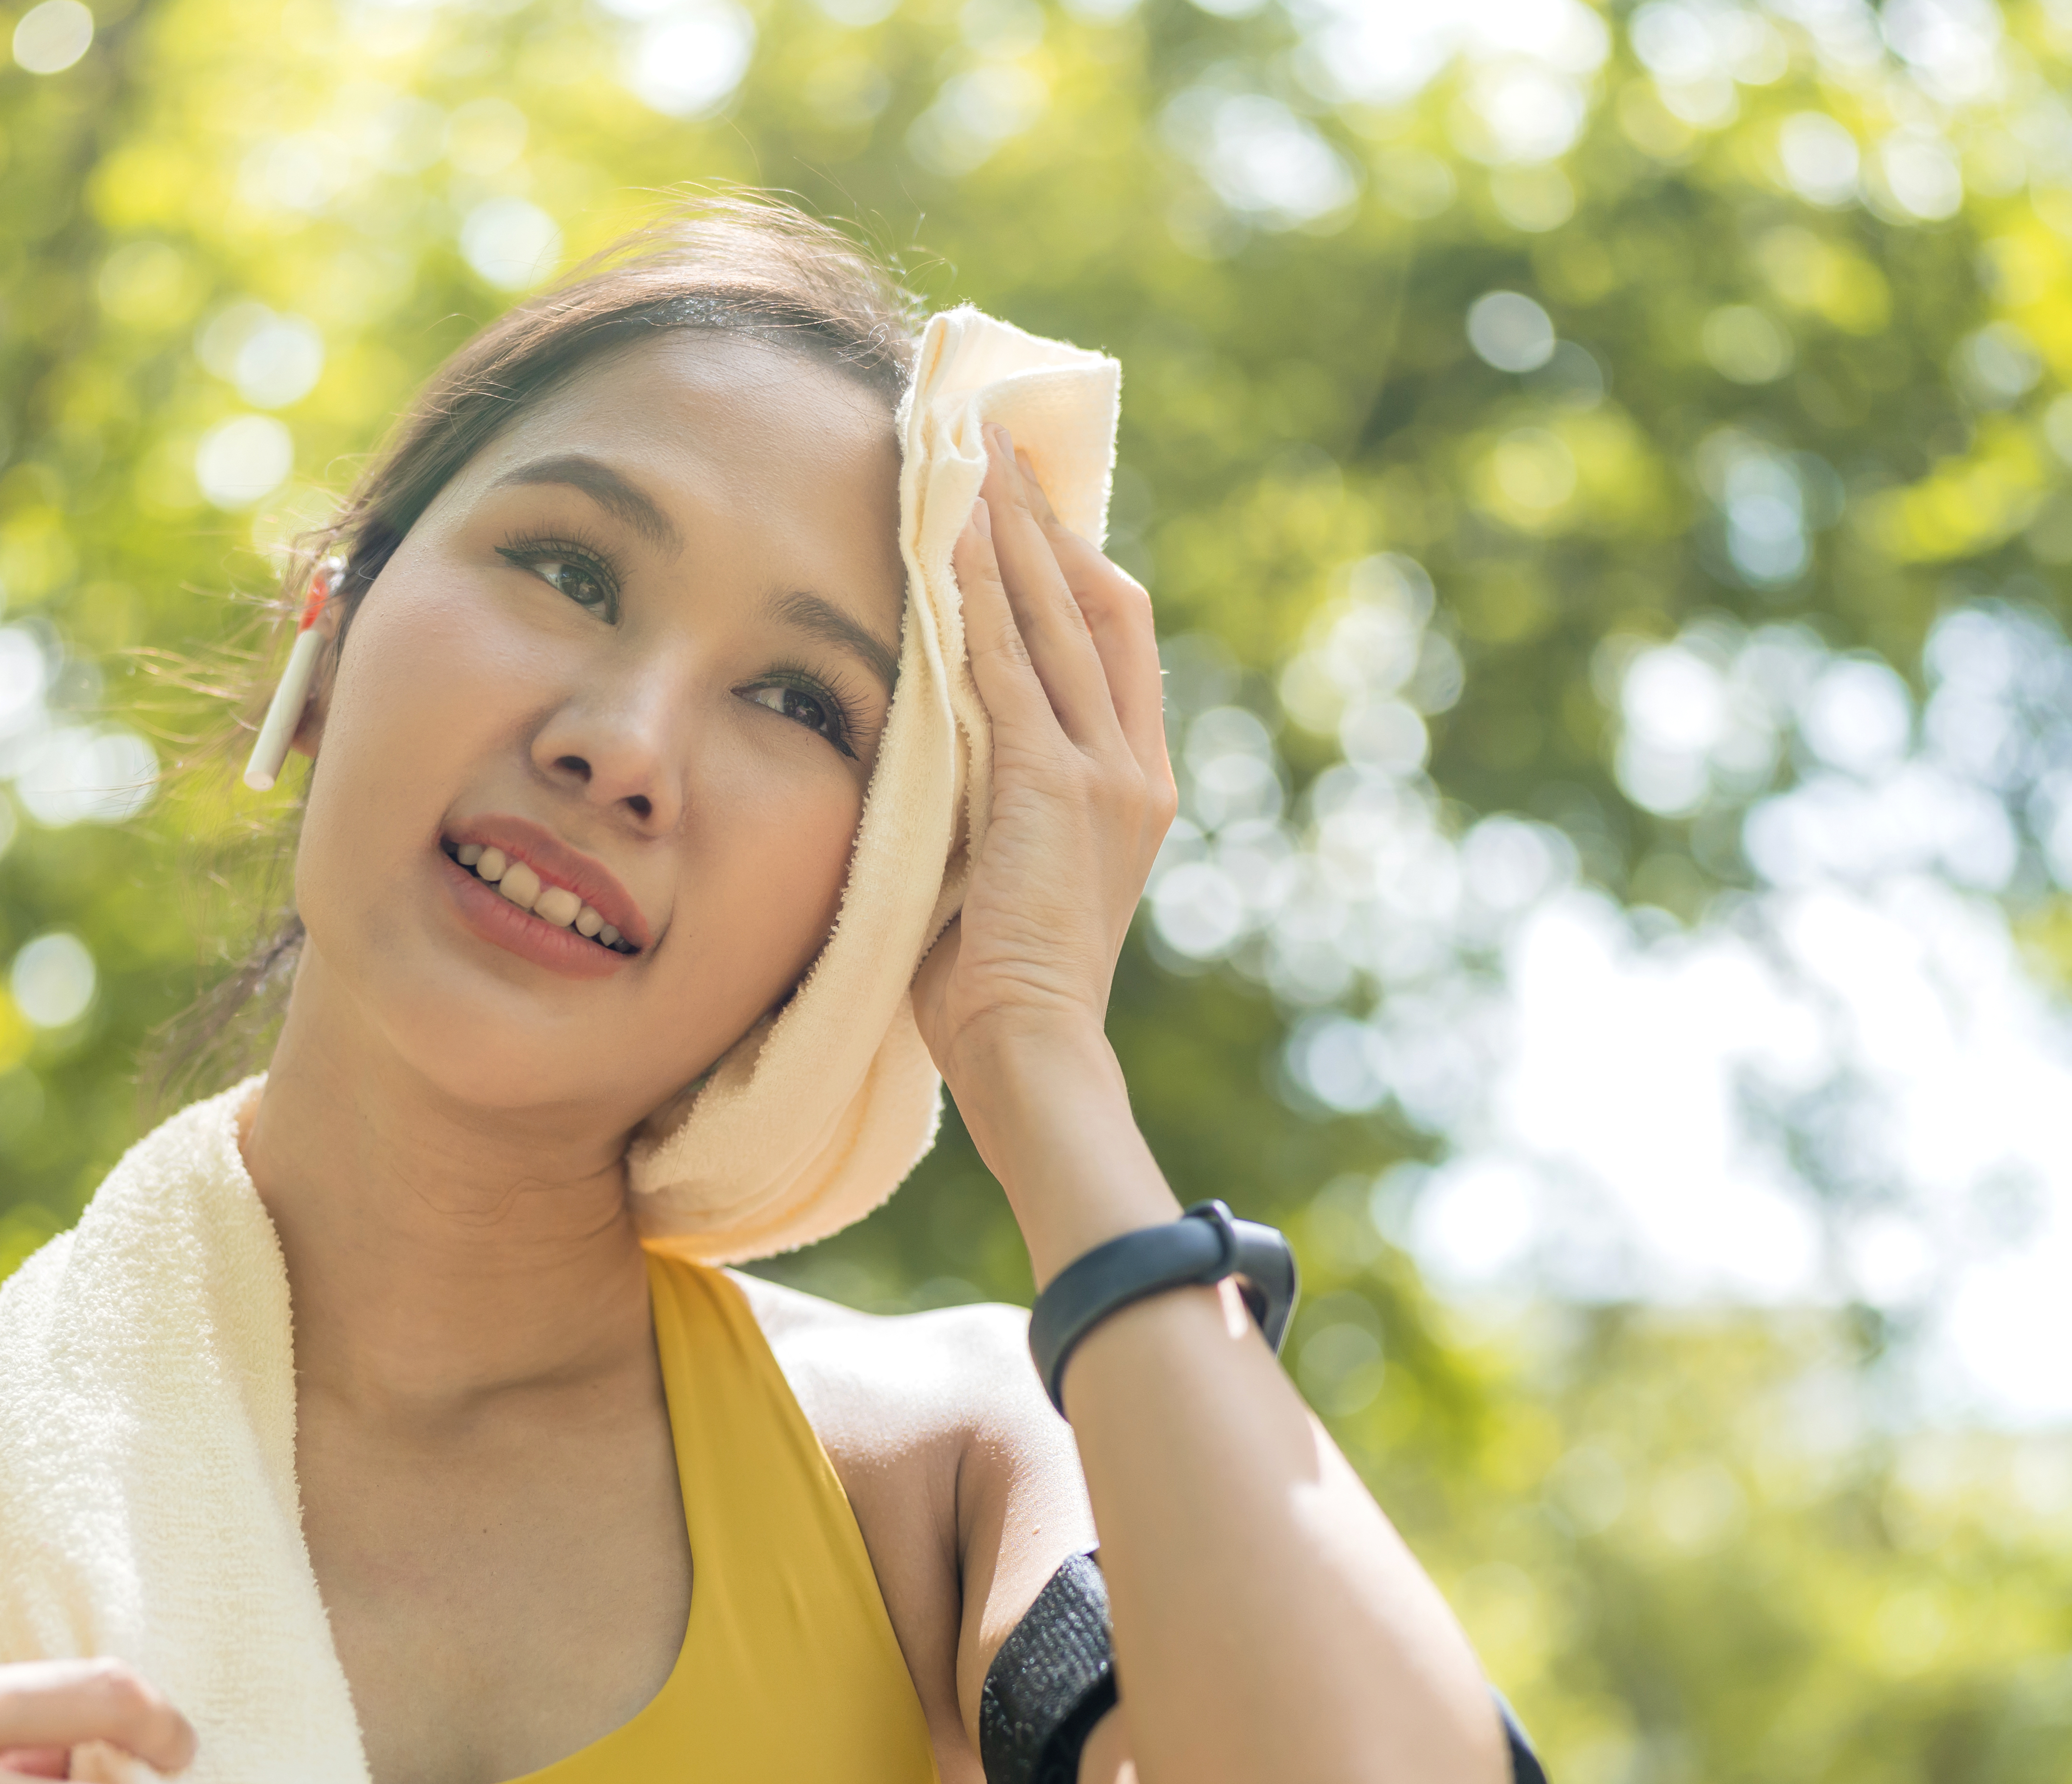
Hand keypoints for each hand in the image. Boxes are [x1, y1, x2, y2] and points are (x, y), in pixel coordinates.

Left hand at [909, 422, 1179, 1084]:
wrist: (1031, 1049)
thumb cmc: (996, 993)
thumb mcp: (1007, 873)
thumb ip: (993, 805)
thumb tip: (934, 755)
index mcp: (1137, 791)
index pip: (1117, 649)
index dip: (1078, 570)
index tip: (1033, 512)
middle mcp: (1135, 769)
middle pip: (1100, 606)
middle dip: (1049, 521)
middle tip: (1002, 446)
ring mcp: (1104, 773)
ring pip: (1057, 616)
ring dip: (1013, 530)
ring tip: (974, 454)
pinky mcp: (1053, 783)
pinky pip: (1010, 662)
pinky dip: (981, 591)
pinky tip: (951, 531)